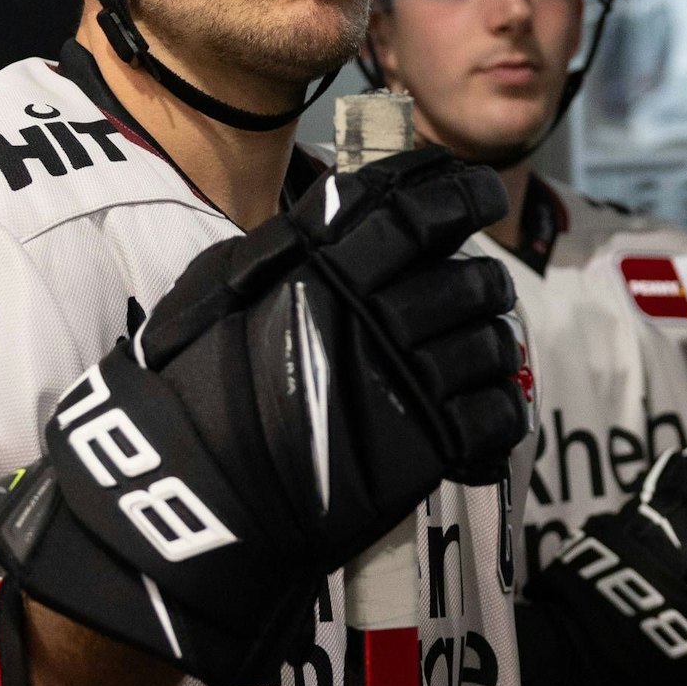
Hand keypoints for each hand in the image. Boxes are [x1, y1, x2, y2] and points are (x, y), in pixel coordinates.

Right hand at [0, 148, 529, 685]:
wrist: (187, 494)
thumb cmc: (189, 385)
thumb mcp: (217, 287)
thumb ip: (285, 246)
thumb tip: (338, 215)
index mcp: (325, 261)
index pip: (421, 203)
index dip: (462, 191)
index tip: (478, 193)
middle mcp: (374, 309)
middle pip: (470, 276)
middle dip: (484, 281)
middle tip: (476, 291)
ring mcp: (405, 376)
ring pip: (492, 342)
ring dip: (492, 345)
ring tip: (473, 356)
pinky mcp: (428, 444)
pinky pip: (498, 413)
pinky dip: (499, 412)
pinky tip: (480, 414)